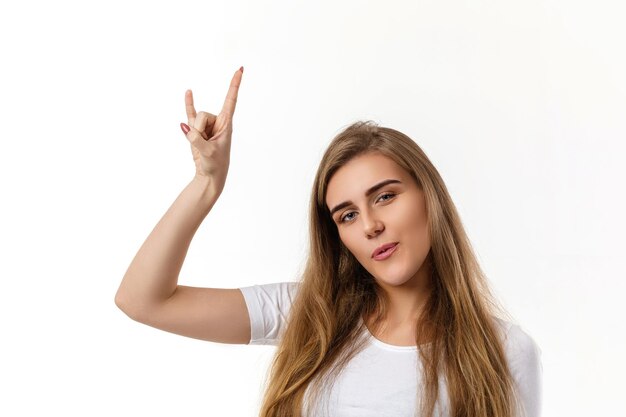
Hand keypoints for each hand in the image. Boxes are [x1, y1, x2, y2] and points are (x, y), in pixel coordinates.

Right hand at [181, 67, 242, 192]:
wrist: (210, 175)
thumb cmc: (215, 165)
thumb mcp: (208, 153)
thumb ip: (197, 140)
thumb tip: (185, 127)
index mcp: (227, 124)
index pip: (231, 100)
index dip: (235, 84)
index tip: (240, 69)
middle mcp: (217, 121)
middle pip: (203, 114)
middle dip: (200, 130)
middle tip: (206, 144)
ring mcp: (206, 125)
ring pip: (194, 119)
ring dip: (194, 134)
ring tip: (202, 145)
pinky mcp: (196, 129)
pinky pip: (190, 113)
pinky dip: (189, 103)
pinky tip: (189, 92)